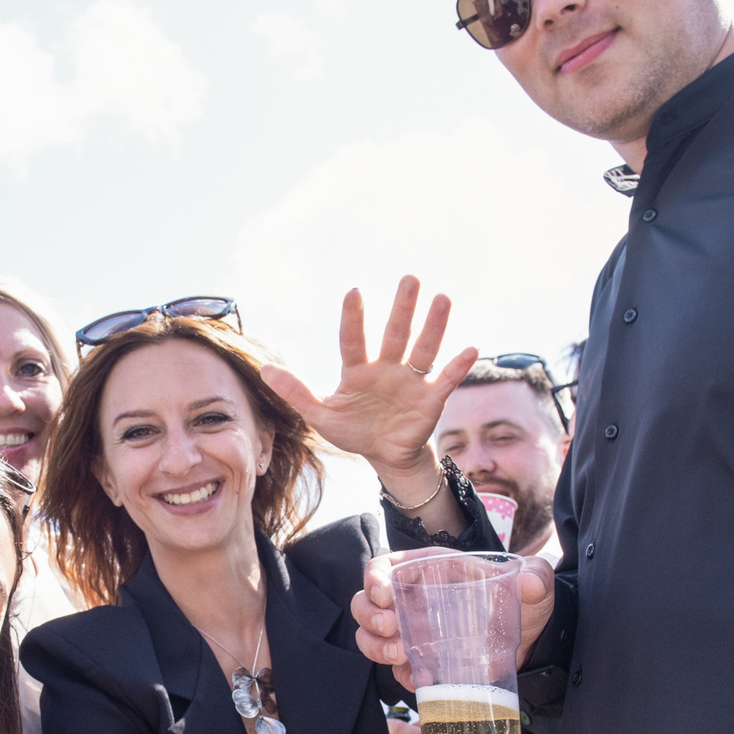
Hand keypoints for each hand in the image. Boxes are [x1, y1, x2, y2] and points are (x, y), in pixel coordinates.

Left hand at [259, 278, 477, 491]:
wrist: (384, 455)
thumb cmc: (353, 430)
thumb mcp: (320, 415)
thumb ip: (296, 392)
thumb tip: (264, 368)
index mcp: (358, 371)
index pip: (353, 340)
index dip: (353, 319)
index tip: (354, 292)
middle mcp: (387, 368)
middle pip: (395, 334)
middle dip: (402, 308)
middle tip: (410, 278)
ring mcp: (410, 381)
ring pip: (423, 349)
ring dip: (433, 326)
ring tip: (442, 299)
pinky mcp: (431, 399)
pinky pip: (446, 379)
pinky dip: (458, 366)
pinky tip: (470, 348)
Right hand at [351, 549, 556, 692]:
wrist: (534, 641)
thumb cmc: (527, 603)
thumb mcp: (536, 583)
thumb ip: (536, 577)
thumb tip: (530, 583)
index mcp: (431, 571)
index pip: (384, 567)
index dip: (374, 578)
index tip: (384, 594)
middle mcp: (415, 600)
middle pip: (366, 604)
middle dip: (369, 617)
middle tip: (391, 629)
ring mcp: (415, 632)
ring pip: (370, 637)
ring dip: (375, 646)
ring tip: (400, 654)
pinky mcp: (423, 661)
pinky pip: (396, 669)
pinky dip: (400, 674)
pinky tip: (420, 676)